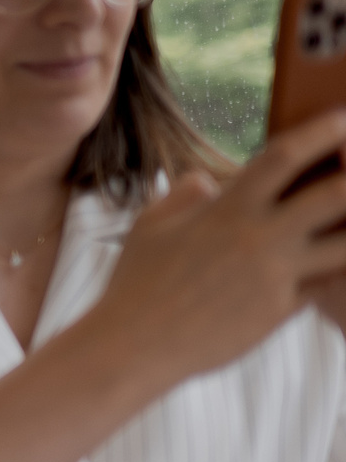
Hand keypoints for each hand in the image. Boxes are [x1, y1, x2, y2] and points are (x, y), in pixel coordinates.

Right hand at [86, 110, 345, 385]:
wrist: (135, 343)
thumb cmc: (137, 281)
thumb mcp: (150, 225)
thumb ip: (185, 195)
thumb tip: (209, 181)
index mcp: (227, 208)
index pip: (284, 156)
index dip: (321, 133)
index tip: (342, 118)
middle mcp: (259, 237)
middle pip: (335, 195)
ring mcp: (276, 276)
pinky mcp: (282, 310)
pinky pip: (326, 283)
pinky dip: (336, 269)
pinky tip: (338, 260)